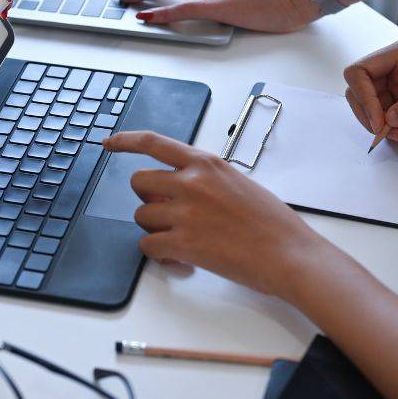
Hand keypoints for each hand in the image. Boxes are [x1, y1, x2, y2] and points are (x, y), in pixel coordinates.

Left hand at [103, 131, 327, 296]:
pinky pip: (148, 245)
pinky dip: (160, 254)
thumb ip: (204, 180)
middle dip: (148, 198)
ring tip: (184, 239)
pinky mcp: (183, 243)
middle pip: (139, 182)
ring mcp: (185, 213)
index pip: (154, 142)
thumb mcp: (237, 183)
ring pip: (142, 216)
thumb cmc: (272, 222)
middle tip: (168, 213)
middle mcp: (191, 182)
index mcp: (206, 163)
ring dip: (156, 229)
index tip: (109, 143)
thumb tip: (176, 190)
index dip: (126, 141)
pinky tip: (181, 257)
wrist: (288, 253)